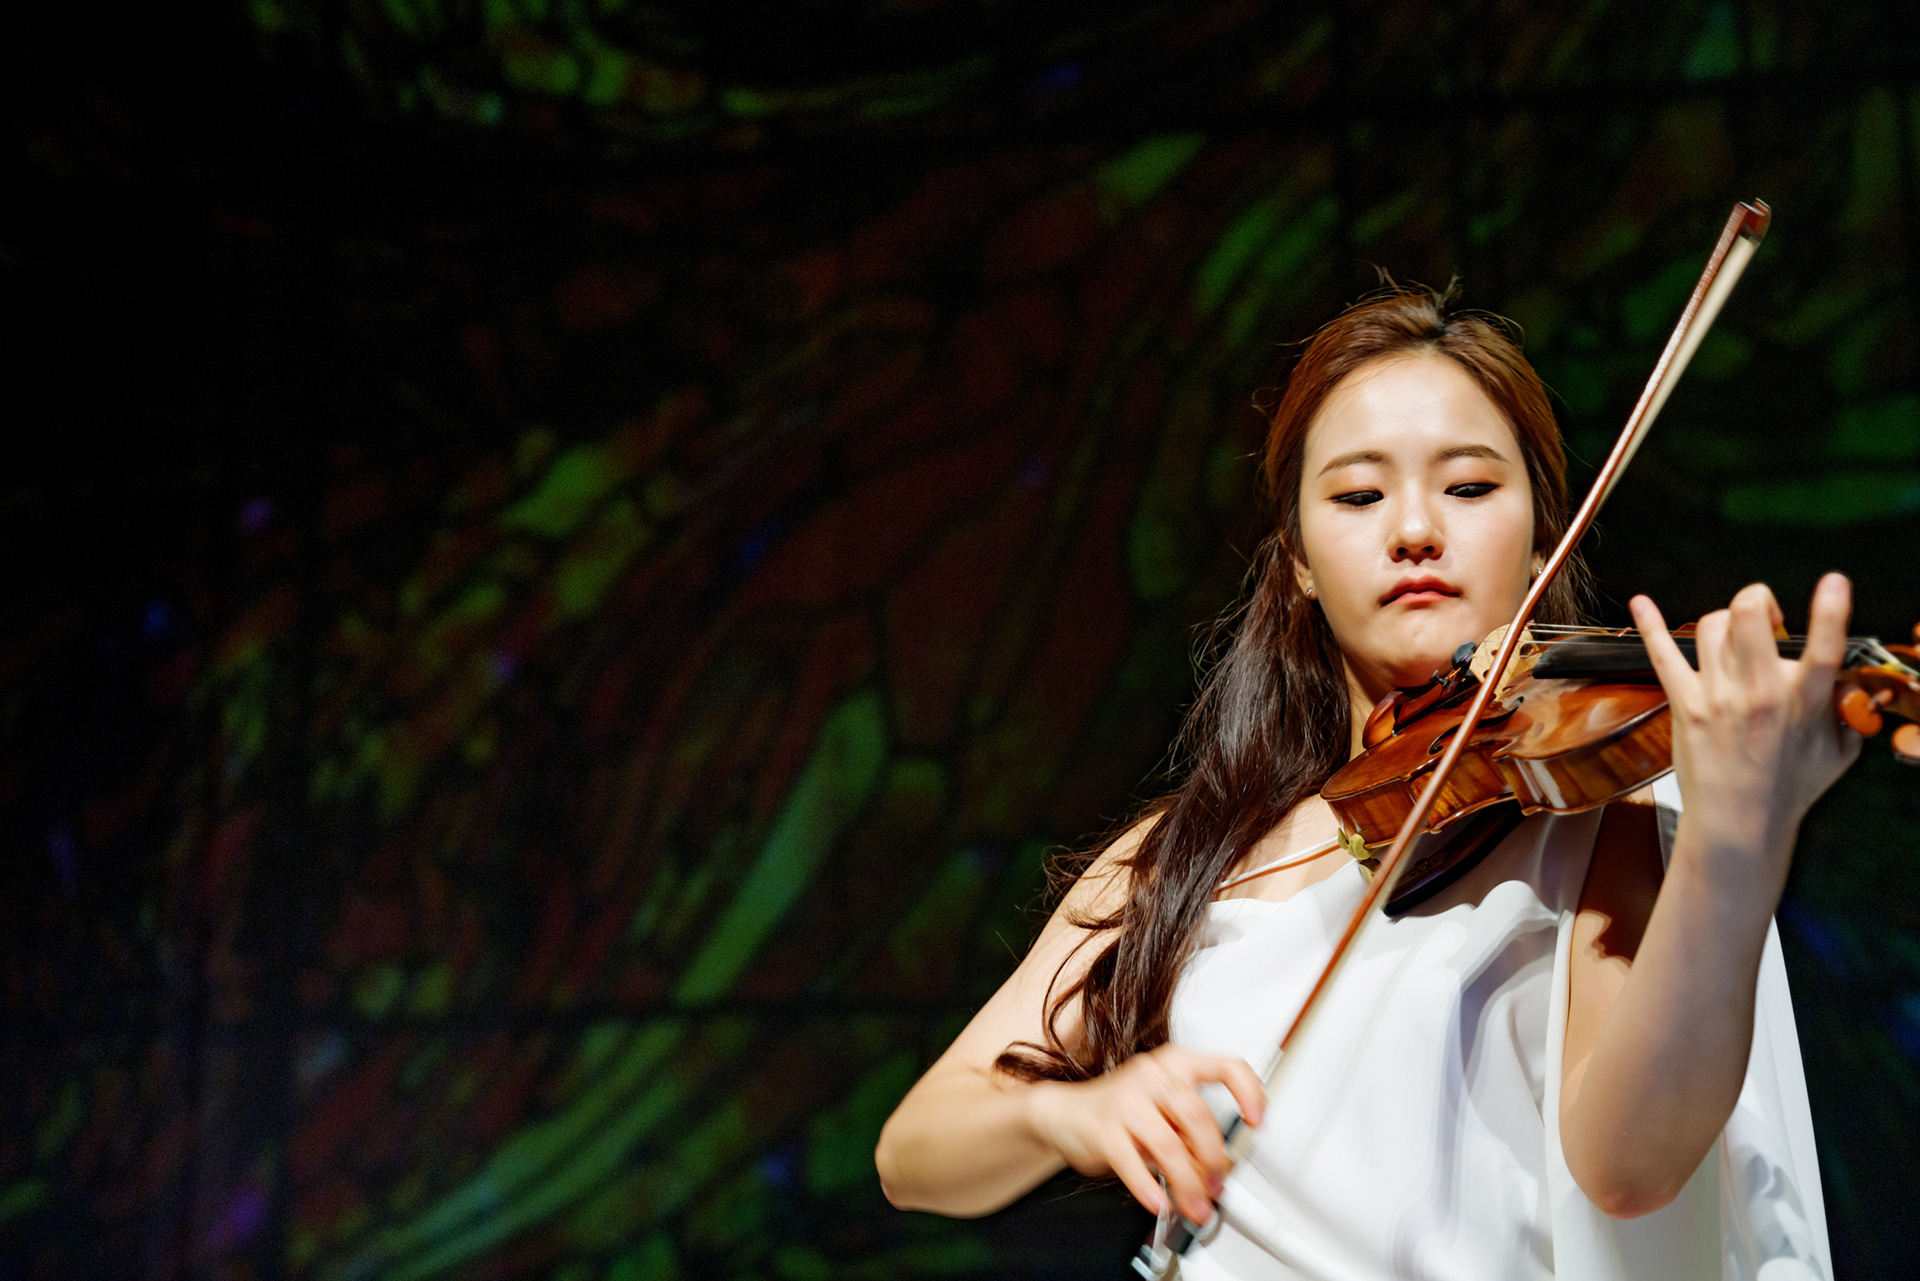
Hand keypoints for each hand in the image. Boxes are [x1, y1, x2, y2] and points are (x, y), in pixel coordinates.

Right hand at [1028, 1044, 1263, 1223]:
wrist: (1064, 1113)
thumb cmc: (1120, 1111)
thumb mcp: (1162, 1114)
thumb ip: (1190, 1133)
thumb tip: (1220, 1166)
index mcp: (1174, 1064)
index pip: (1225, 1066)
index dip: (1249, 1093)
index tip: (1257, 1121)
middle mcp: (1151, 1074)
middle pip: (1198, 1117)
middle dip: (1213, 1160)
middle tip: (1216, 1186)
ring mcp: (1125, 1098)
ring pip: (1170, 1144)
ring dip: (1187, 1184)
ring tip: (1192, 1204)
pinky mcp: (1103, 1127)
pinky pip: (1132, 1162)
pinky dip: (1149, 1188)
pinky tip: (1158, 1201)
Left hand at [1629, 574, 1861, 862]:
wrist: (1739, 823)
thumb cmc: (1791, 786)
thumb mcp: (1840, 750)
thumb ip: (1848, 708)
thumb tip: (1852, 677)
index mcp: (1805, 702)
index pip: (1822, 649)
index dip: (1830, 611)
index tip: (1834, 581)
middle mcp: (1759, 693)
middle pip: (1749, 617)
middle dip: (1758, 599)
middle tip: (1765, 615)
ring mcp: (1717, 697)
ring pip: (1712, 626)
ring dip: (1724, 620)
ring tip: (1734, 636)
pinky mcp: (1684, 704)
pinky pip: (1662, 655)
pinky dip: (1650, 624)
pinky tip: (1641, 603)